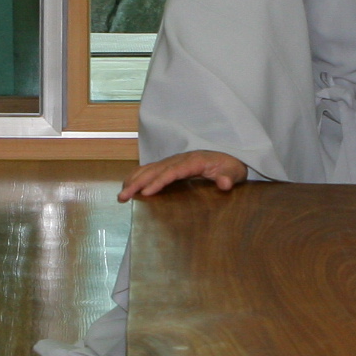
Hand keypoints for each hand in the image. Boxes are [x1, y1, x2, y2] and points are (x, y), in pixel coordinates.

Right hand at [120, 149, 247, 199]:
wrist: (228, 158)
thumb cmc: (229, 167)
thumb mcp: (234, 173)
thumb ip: (229, 178)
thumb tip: (224, 183)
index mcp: (193, 162)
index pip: (172, 172)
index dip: (158, 181)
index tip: (146, 192)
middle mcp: (180, 159)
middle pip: (155, 170)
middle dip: (138, 183)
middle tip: (123, 196)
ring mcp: (173, 161)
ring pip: (149, 169)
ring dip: (134, 180)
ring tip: (121, 195)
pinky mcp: (170, 165)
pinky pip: (151, 169)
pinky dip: (137, 176)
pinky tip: (128, 186)